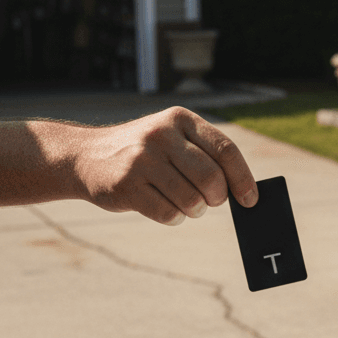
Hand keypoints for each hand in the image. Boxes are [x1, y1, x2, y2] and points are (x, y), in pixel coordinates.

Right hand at [45, 107, 256, 224]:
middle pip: (212, 179)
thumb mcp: (173, 138)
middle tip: (209, 201)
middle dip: (217, 198)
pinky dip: (175, 218)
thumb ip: (206, 156)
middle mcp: (161, 135)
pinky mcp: (127, 186)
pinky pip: (169, 215)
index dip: (243, 179)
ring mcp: (141, 160)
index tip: (251, 199)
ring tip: (184, 203)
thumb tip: (244, 192)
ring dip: (195, 210)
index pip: (225, 150)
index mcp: (179, 119)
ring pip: (192, 200)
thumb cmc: (144, 152)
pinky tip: (165, 207)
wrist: (86, 155)